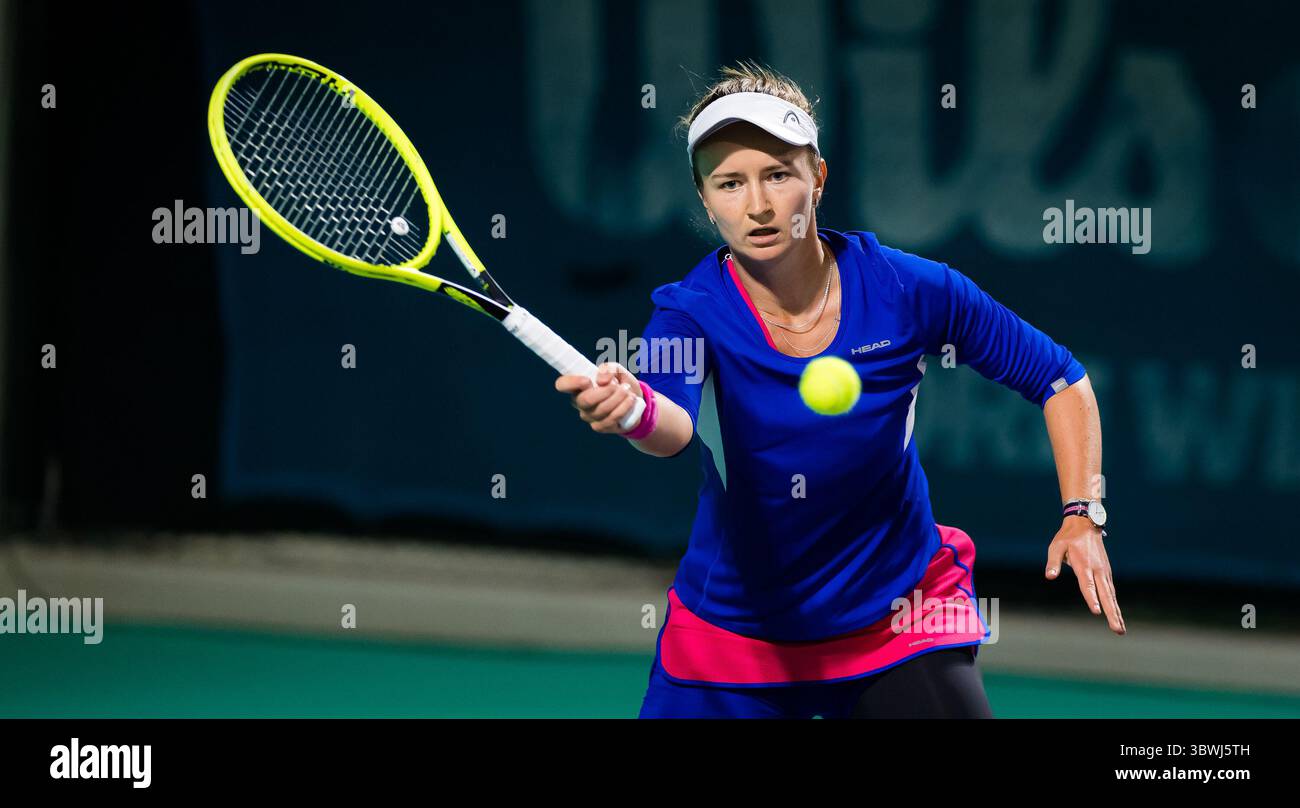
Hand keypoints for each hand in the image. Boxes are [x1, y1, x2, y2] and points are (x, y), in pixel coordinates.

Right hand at [554, 362, 643, 434]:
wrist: (635, 400)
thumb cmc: (620, 383)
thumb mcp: (617, 370)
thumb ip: (609, 368)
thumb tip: (601, 380)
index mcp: (578, 386)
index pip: (562, 384)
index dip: (570, 382)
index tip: (587, 380)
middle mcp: (579, 402)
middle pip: (585, 400)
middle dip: (606, 391)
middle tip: (618, 386)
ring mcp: (589, 416)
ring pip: (601, 410)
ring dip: (618, 398)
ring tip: (627, 391)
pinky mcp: (600, 427)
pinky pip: (610, 419)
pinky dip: (623, 408)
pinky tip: (630, 400)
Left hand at [1045, 518, 1125, 634]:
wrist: (1086, 524)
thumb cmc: (1068, 538)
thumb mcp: (1056, 546)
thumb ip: (1053, 562)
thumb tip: (1049, 577)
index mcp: (1084, 565)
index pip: (1087, 585)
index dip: (1092, 598)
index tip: (1097, 611)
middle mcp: (1097, 570)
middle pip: (1105, 595)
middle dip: (1111, 613)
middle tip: (1117, 630)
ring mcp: (1104, 572)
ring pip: (1111, 595)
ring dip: (1116, 612)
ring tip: (1120, 629)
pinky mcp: (1106, 573)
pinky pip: (1111, 591)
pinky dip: (1115, 604)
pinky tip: (1117, 616)